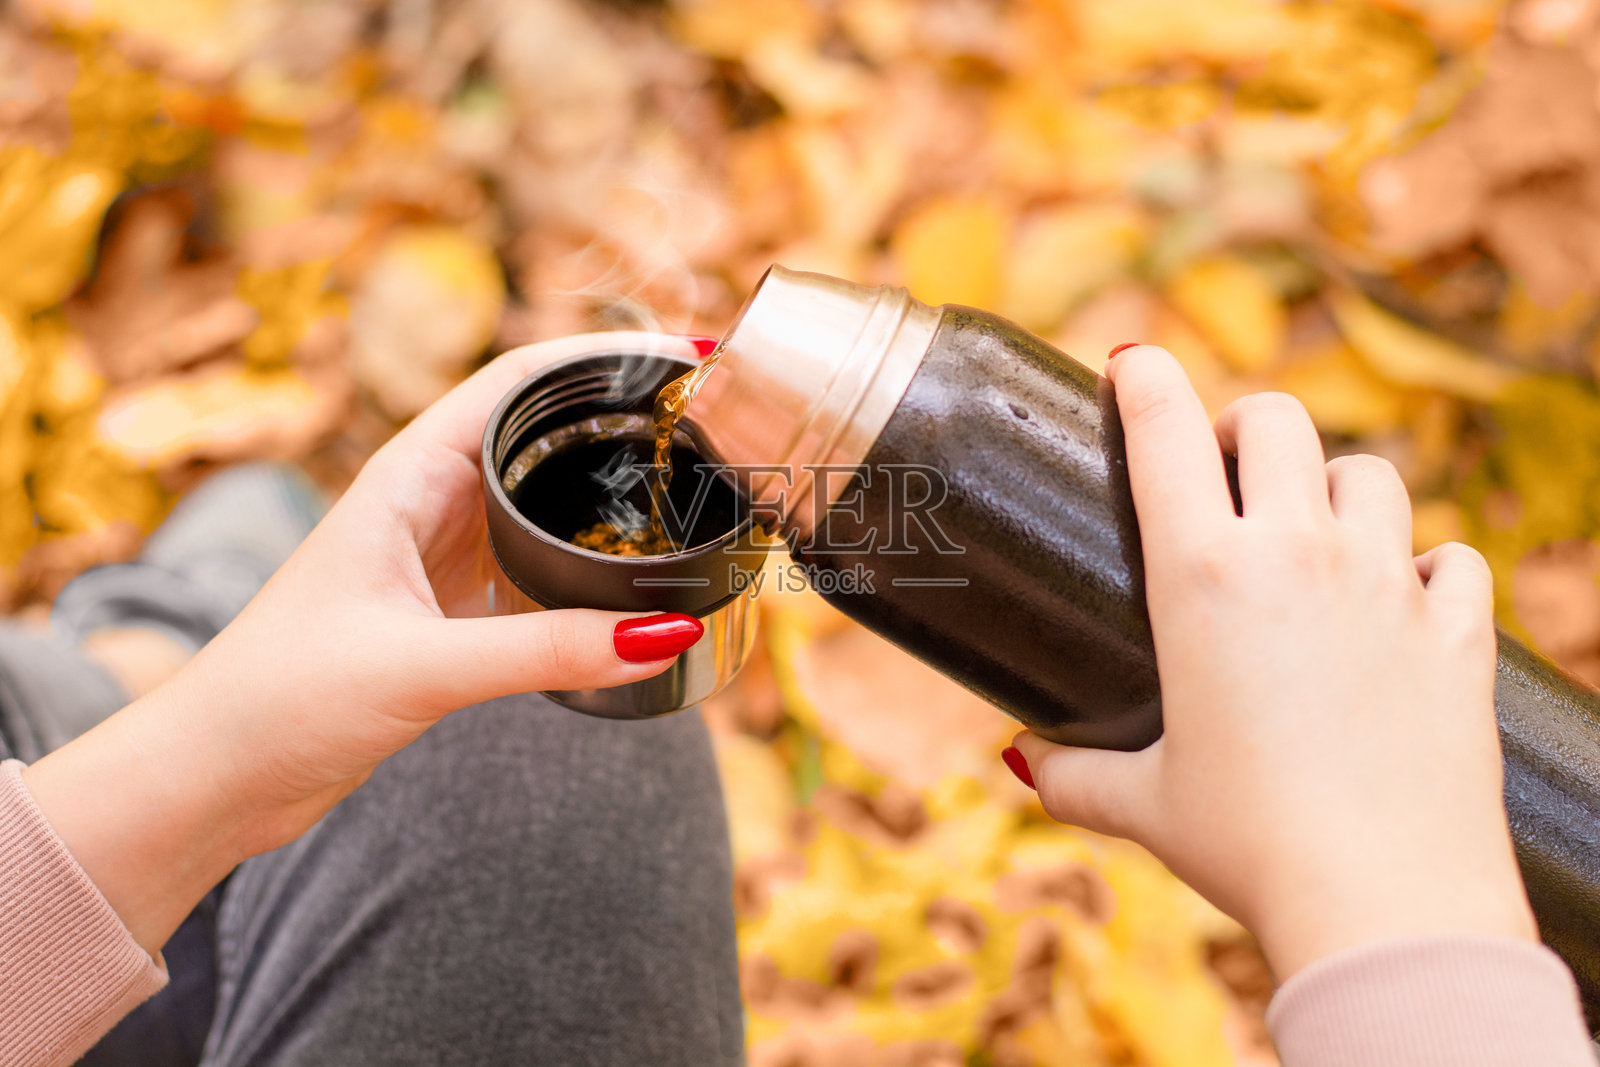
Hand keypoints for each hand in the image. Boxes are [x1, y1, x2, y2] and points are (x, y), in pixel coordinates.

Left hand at [23, 332, 704, 952]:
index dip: (603, 356)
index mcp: (407, 474)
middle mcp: (427, 499)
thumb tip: (667, 636)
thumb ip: (545, 652)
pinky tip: (632, 574)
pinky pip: (534, 561)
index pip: (519, 379)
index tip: (687, 359)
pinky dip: (586, 557)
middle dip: (622, 414)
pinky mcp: (448, 605)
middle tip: (714, 421)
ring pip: (540, 494)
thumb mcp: (422, 667)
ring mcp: (440, 551)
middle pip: (541, 427)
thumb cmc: (283, 698)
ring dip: (606, 484)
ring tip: (694, 481)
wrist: (217, 773)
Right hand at [1011, 345, 1535, 978]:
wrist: (1383, 899)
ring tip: (1313, 528)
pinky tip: (1401, 598)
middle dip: (1244, 424)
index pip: (1165, 429)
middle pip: (1278, 419)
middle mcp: (1298, 554)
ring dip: (1335, 484)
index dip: (1143, 375)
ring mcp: (1386, 584)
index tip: (1130, 361)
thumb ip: (1073, 774)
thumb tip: (1024, 764)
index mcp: (1203, 576)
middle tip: (1226, 466)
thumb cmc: (1246, 844)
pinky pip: (1452, 556)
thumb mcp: (1143, 804)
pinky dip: (1426, 563)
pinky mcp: (1457, 631)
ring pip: (1370, 473)